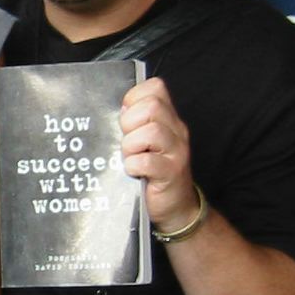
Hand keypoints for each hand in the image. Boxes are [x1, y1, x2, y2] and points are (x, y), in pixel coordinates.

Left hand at [119, 77, 199, 232]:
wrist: (175, 206)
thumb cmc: (151, 171)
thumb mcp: (143, 142)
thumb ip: (133, 123)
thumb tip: (118, 109)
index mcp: (167, 118)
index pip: (155, 88)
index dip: (134, 98)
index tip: (125, 118)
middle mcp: (176, 130)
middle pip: (152, 106)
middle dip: (130, 122)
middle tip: (126, 141)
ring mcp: (176, 151)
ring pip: (151, 131)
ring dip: (131, 145)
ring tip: (130, 157)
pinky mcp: (171, 173)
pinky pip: (147, 161)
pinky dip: (134, 166)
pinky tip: (133, 172)